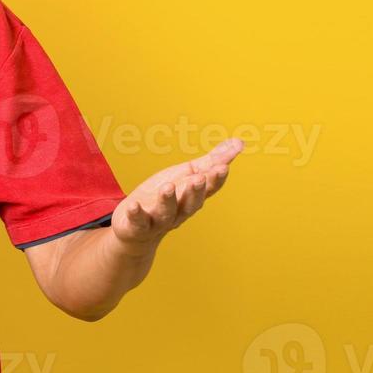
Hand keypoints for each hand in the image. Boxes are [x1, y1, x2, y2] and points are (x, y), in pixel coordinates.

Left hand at [111, 137, 242, 253]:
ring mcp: (159, 220)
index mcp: (193, 197)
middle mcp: (180, 211)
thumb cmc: (167, 196)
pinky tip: (133, 205)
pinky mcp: (138, 226)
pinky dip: (136, 214)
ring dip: (168, 200)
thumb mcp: (188, 175)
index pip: (209, 189)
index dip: (216, 179)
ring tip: (168, 186)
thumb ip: (211, 161)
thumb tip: (239, 143)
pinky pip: (138, 222)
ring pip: (166, 212)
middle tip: (199, 178)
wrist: (138, 229)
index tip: (222, 167)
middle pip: (191, 203)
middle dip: (196, 191)